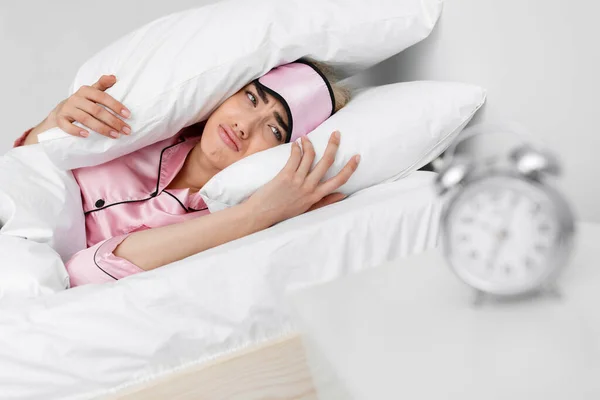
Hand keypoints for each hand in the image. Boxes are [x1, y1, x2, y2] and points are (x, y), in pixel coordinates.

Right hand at [48, 75, 131, 138]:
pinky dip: (76, 131)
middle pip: (97, 110)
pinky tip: (88, 135)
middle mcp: (76, 98)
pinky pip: (67, 126)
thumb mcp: (92, 92)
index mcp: (86, 90)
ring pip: (85, 119)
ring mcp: (67, 109)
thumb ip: (102, 85)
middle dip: (113, 121)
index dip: (116, 106)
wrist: (62, 111)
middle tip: (126, 130)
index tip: (128, 115)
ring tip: (115, 135)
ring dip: (102, 128)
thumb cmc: (83, 102)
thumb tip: (113, 77)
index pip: (103, 97)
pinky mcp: (60, 119)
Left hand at [245, 131, 359, 224]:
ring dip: (309, 143)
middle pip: (327, 162)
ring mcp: (298, 181)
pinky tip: (296, 144)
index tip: (357, 157)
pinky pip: (295, 157)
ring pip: (310, 156)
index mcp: (317, 196)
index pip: (339, 180)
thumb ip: (325, 201)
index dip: (350, 168)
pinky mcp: (285, 175)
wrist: (262, 214)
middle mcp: (309, 188)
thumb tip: (343, 195)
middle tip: (336, 133)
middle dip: (333, 145)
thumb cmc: (284, 212)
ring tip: (306, 138)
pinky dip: (297, 148)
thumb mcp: (308, 209)